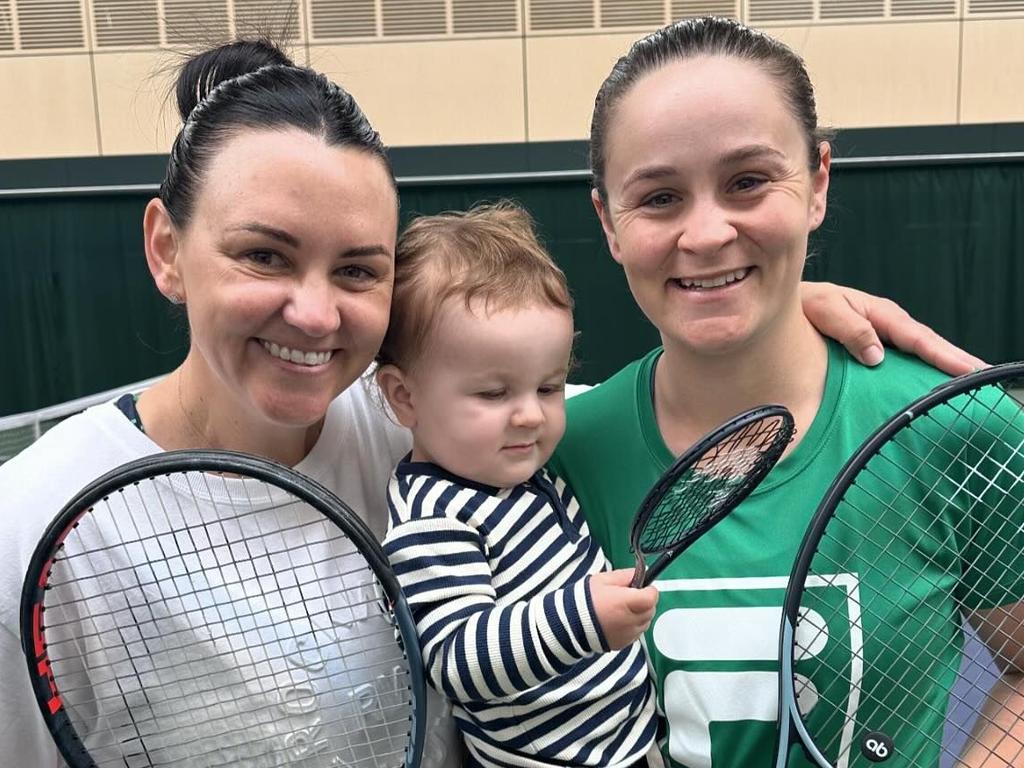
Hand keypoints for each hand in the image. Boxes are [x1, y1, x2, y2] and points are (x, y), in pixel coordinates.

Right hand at [589, 569, 658, 649]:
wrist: (571, 622)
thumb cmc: (586, 600)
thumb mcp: (604, 579)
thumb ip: (625, 575)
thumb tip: (641, 572)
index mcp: (626, 602)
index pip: (652, 597)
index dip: (649, 590)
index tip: (643, 587)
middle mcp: (630, 620)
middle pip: (650, 611)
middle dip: (645, 602)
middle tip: (630, 597)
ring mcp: (628, 634)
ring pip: (645, 623)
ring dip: (640, 615)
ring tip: (623, 609)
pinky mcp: (623, 643)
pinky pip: (636, 634)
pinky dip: (632, 627)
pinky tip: (619, 620)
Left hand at [800, 282, 985, 375]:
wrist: (787, 303)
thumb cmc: (804, 304)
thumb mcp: (824, 310)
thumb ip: (850, 329)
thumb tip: (877, 356)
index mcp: (879, 313)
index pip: (917, 337)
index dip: (942, 354)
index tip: (967, 369)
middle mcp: (886, 323)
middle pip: (927, 343)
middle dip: (955, 359)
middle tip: (983, 377)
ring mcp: (882, 333)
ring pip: (918, 351)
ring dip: (943, 363)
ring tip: (969, 380)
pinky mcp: (873, 344)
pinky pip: (903, 357)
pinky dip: (921, 367)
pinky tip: (930, 382)